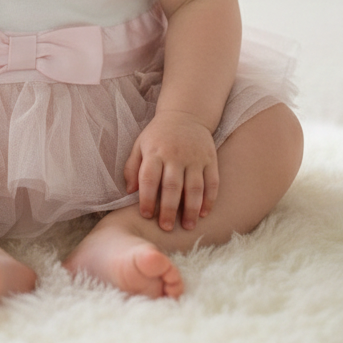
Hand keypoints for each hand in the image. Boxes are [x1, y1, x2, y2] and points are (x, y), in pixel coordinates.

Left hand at [124, 110, 218, 231]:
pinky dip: (209, 199)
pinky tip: (204, 213)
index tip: (146, 215)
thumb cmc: (158, 135)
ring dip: (191, 209)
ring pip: (194, 188)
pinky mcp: (210, 159)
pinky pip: (212, 182)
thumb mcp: (140, 145)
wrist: (185, 114)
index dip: (146, 199)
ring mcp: (195, 157)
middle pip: (172, 187)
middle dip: (168, 210)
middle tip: (166, 227)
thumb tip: (129, 191)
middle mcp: (175, 155)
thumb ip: (132, 167)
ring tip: (187, 226)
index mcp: (155, 152)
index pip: (149, 178)